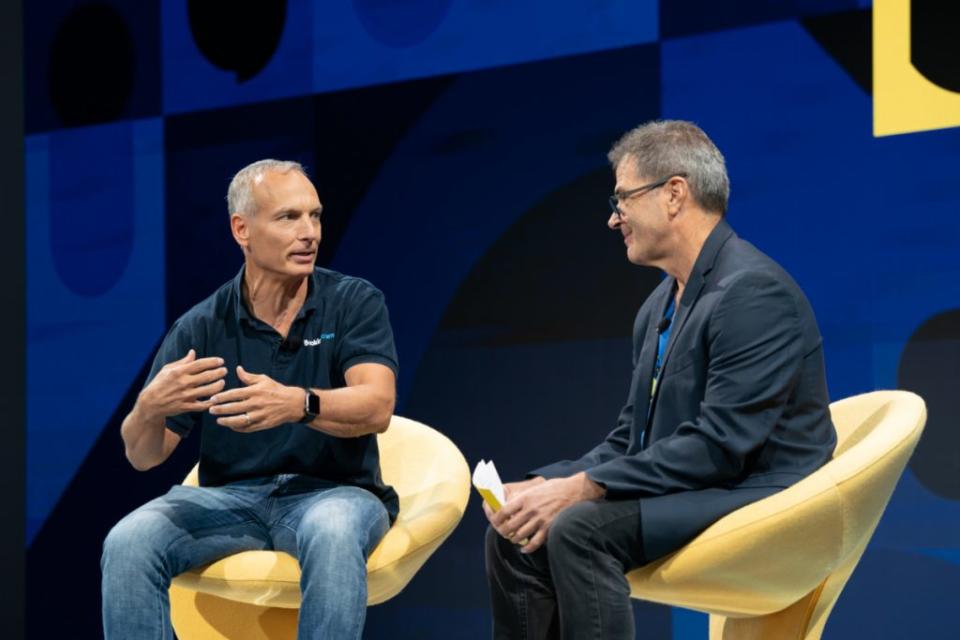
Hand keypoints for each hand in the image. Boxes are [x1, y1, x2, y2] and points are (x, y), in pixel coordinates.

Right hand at [138, 349, 226, 418]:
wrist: (150, 403)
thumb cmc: (159, 384)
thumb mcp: (167, 370)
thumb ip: (182, 362)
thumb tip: (193, 352)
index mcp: (178, 372)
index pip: (200, 364)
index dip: (212, 362)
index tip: (221, 361)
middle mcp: (183, 383)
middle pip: (206, 376)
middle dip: (219, 373)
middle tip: (225, 370)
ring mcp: (185, 396)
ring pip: (208, 391)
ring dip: (218, 386)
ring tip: (223, 382)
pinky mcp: (186, 407)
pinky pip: (202, 405)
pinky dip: (211, 401)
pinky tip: (216, 397)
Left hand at [208, 366, 301, 431]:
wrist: (292, 403)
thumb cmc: (276, 389)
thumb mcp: (263, 379)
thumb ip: (248, 376)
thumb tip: (237, 369)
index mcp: (255, 391)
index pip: (234, 394)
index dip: (222, 397)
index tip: (212, 398)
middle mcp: (256, 403)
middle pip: (234, 408)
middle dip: (220, 409)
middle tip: (210, 410)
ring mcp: (259, 415)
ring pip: (239, 420)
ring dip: (227, 421)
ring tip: (218, 420)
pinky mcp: (263, 424)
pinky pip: (247, 428)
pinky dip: (238, 428)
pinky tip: (230, 426)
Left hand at [489, 473, 603, 553]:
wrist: (573, 491)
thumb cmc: (554, 487)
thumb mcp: (534, 488)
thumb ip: (522, 497)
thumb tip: (509, 505)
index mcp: (525, 498)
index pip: (503, 511)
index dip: (496, 519)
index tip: (495, 522)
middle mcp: (530, 510)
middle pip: (509, 526)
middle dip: (504, 532)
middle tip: (504, 533)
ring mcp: (540, 520)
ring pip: (520, 536)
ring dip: (514, 539)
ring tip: (514, 539)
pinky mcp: (549, 528)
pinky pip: (535, 543)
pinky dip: (528, 548)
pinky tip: (525, 549)